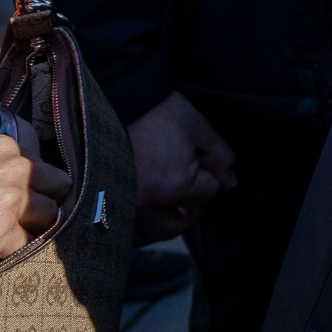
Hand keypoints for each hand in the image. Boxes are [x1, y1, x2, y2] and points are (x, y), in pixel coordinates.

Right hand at [0, 134, 67, 270]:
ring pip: (51, 215)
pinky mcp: (6, 231)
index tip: (26, 193)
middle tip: (25, 213)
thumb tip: (32, 177)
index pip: (44, 164)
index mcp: (7, 147)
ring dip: (34, 226)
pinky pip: (30, 242)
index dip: (36, 183)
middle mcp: (16, 169)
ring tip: (10, 230)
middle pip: (59, 185)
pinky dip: (18, 248)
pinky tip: (1, 246)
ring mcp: (13, 200)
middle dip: (45, 200)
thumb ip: (3, 165)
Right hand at [128, 91, 236, 239]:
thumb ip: (220, 158)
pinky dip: (138, 226)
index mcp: (174, 185)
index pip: (207, 195)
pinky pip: (123, 231)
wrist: (117, 97)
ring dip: (164, 222)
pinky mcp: (101, 205)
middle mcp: (145, 204)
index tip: (203, 165)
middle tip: (192, 193)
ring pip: (149, 234)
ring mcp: (120, 208)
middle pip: (179, 224)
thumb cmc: (158, 111)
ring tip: (168, 202)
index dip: (211, 179)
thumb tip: (230, 182)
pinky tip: (145, 209)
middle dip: (191, 209)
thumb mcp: (198, 128)